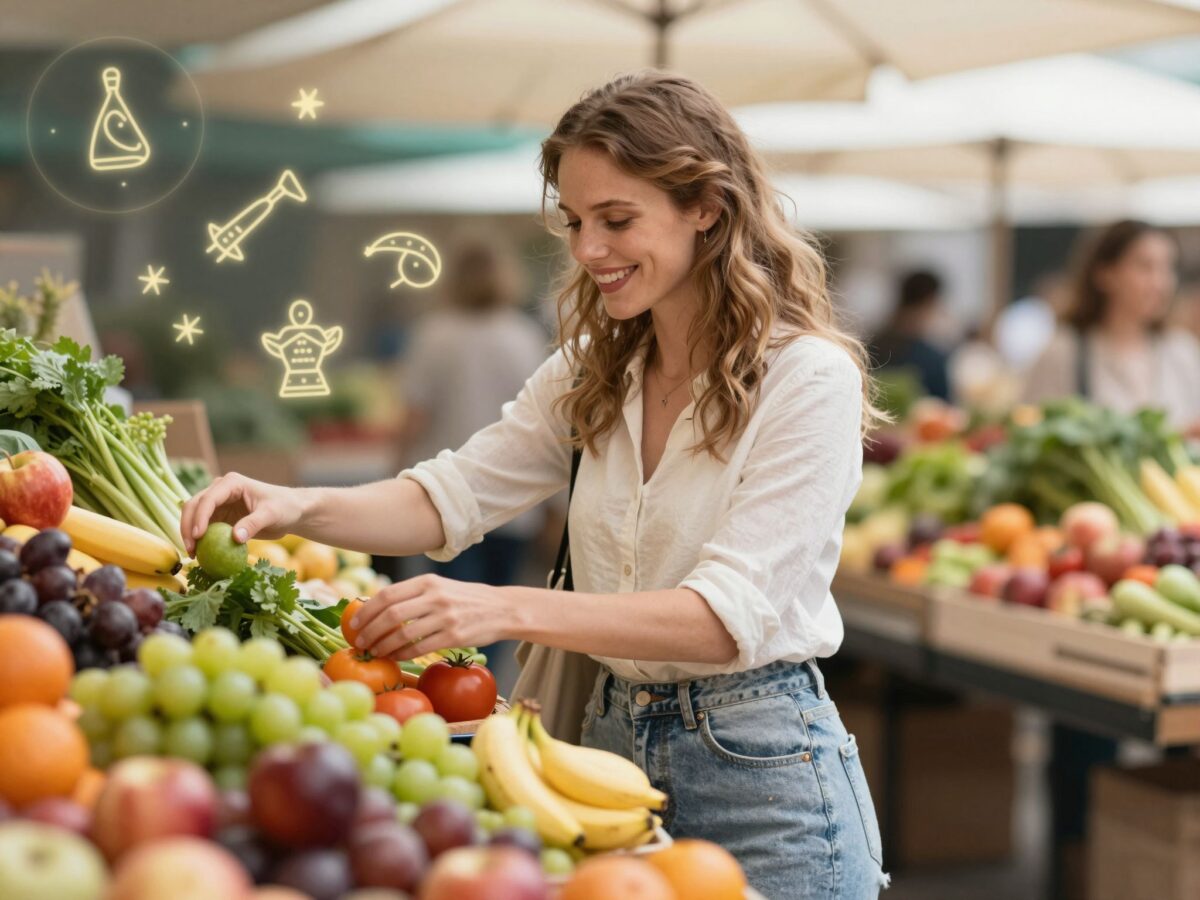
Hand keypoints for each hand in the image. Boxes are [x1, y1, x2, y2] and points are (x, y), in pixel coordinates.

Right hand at [179, 472, 305, 554]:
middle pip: (194, 505)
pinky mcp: (220, 517)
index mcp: (231, 483)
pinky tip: (200, 555)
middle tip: (191, 549)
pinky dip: (199, 540)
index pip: (208, 499)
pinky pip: (204, 528)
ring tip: (193, 555)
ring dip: (189, 534)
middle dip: (187, 526)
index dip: (199, 517)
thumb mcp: (271, 514)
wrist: (291, 512)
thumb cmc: (285, 507)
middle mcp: (220, 490)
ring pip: (194, 517)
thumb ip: (253, 524)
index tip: (197, 536)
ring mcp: (219, 504)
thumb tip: (234, 538)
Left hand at [351, 574, 509, 659]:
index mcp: (428, 581)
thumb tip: (376, 606)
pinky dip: (402, 654)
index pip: (388, 595)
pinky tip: (395, 657)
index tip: (354, 623)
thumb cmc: (465, 599)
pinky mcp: (454, 636)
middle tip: (360, 642)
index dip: (366, 611)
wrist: (502, 608)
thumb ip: (413, 594)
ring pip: (403, 634)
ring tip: (374, 652)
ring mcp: (446, 617)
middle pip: (391, 614)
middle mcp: (435, 596)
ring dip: (383, 646)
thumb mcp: (440, 587)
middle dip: (370, 630)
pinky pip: (420, 648)